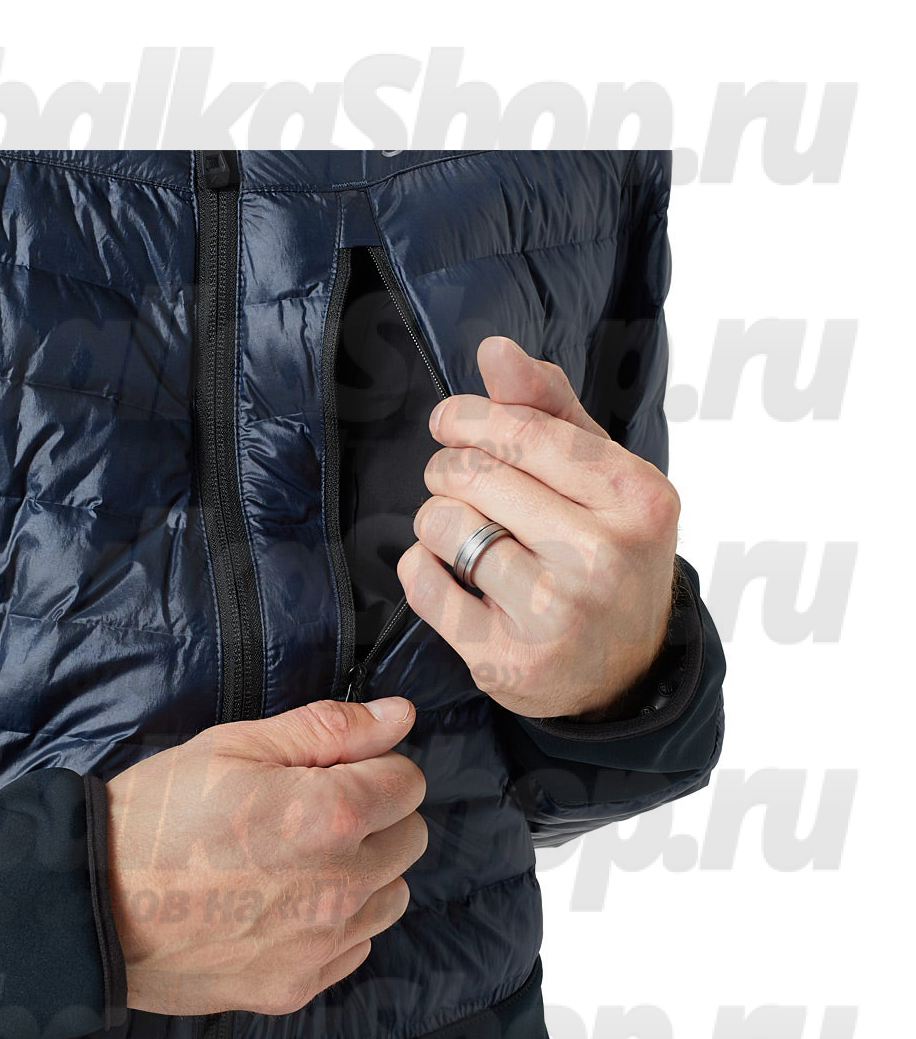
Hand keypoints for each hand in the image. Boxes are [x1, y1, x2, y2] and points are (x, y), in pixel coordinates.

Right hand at [105, 697, 426, 1015]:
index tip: (329, 771)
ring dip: (364, 871)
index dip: (370, 766)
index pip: (407, 782)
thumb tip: (400, 714)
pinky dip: (337, 922)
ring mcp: (319, 945)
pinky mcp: (296, 986)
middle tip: (308, 810)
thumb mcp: (236, 746)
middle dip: (374, 816)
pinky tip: (285, 903)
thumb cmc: (157, 815)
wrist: (90, 905)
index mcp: (330, 817)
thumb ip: (330, 729)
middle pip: (410, 838)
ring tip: (297, 858)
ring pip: (392, 895)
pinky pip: (355, 946)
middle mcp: (340, 887)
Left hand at [398, 336, 679, 719]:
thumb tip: (495, 350)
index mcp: (636, 497)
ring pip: (444, 524)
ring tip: (460, 532)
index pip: (520, 430)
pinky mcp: (507, 662)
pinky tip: (448, 572)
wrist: (626, 668)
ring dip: (435, 520)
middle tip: (458, 484)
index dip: (466, 418)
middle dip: (449, 469)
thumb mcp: (601, 476)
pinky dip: (419, 567)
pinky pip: (422, 582)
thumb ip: (549, 409)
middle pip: (473, 473)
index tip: (450, 423)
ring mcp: (556, 616)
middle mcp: (603, 557)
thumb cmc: (606, 552)